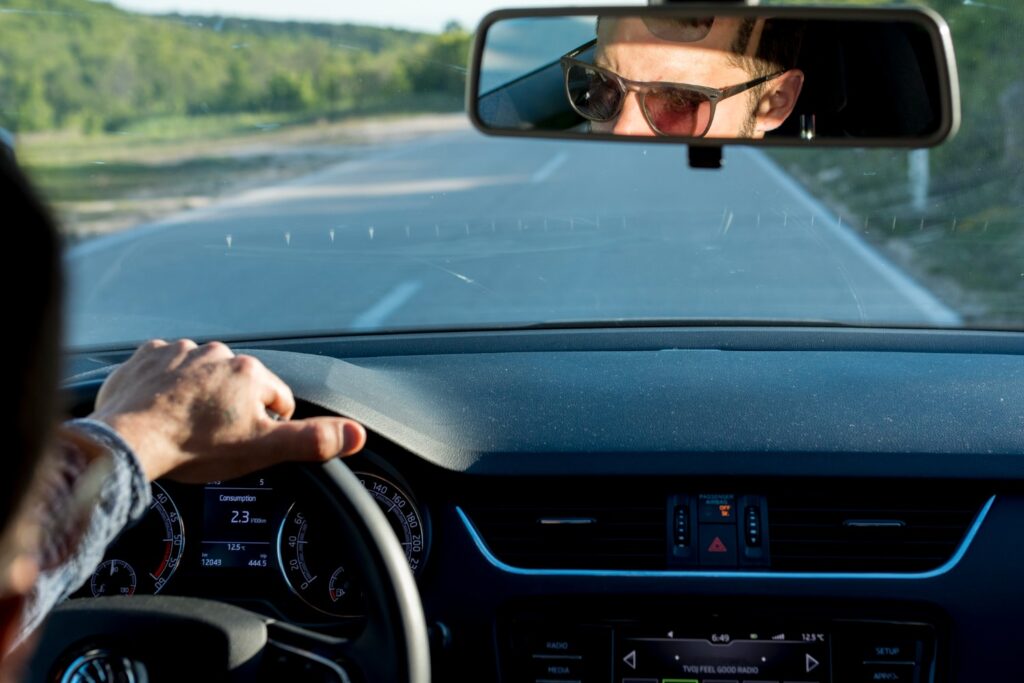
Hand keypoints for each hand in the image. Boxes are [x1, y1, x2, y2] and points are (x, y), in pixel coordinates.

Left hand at [89, 340, 365, 482]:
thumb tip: (357, 434)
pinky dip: (166, 384)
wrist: (129, 441)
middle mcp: (219, 353)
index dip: (266, 426)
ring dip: (199, 394)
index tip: (243, 442)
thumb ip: (312, 440)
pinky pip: (166, 366)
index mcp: (251, 373)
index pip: (277, 400)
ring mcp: (181, 351)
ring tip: (184, 423)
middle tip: (211, 437)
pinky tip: (161, 407)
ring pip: (203, 375)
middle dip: (231, 408)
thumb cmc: (194, 447)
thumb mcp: (262, 450)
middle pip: (239, 385)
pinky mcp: (148, 355)